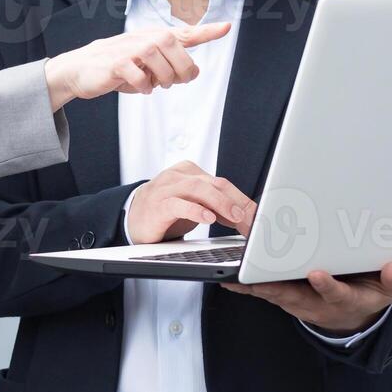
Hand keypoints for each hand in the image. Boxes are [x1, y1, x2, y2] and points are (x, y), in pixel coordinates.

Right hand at [44, 23, 231, 109]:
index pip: (186, 33)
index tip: (227, 27)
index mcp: (154, 37)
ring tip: (153, 84)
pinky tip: (139, 87)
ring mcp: (130, 49)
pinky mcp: (117, 63)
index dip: (207, 31)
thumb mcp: (145, 64)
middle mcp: (145, 38)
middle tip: (176, 82)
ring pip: (162, 65)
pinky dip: (143, 87)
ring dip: (162, 80)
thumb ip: (169, 65)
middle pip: (178, 51)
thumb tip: (193, 72)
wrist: (78, 69)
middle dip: (183, 71)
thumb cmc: (116, 67)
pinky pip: (141, 78)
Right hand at [125, 161, 256, 244]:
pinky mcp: (156, 205)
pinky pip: (178, 204)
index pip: (222, 184)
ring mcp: (166, 189)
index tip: (259, 218)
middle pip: (215, 184)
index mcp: (189, 171)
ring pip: (198, 189)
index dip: (243, 201)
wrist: (132, 218)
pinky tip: (208, 218)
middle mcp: (178, 176)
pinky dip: (195, 210)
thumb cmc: (166, 211)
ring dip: (221, 204)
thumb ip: (217, 206)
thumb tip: (248, 216)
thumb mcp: (194, 205)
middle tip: (253, 219)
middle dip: (238, 203)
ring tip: (236, 217)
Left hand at [222, 262, 391, 335]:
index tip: (318, 274)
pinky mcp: (285, 299)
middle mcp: (318, 304)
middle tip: (258, 272)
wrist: (352, 316)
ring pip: (275, 294)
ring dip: (256, 285)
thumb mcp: (387, 293)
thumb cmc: (366, 295)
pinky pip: (265, 292)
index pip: (336, 293)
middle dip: (277, 284)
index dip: (327, 286)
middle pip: (295, 295)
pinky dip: (249, 285)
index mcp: (345, 300)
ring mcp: (299, 303)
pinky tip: (230, 279)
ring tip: (237, 274)